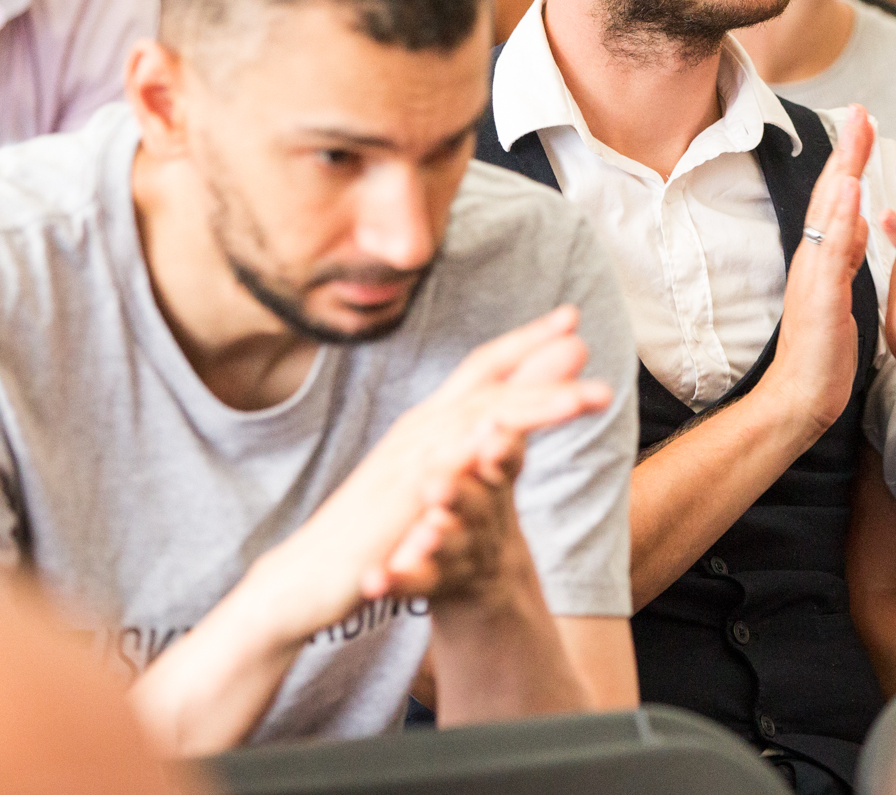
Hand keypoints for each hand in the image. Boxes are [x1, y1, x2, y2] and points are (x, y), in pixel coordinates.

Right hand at [257, 307, 609, 640]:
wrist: (306, 578)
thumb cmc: (373, 528)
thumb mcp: (430, 481)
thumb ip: (468, 449)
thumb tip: (507, 421)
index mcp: (429, 425)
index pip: (482, 370)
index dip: (525, 341)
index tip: (570, 318)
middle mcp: (421, 433)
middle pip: (488, 384)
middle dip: (538, 358)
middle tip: (584, 336)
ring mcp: (411, 463)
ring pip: (481, 419)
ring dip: (537, 403)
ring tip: (588, 394)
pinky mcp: (401, 502)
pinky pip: (447, 471)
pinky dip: (481, 450)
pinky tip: (515, 439)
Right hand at [762, 106, 871, 434]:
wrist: (800, 397)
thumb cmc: (820, 349)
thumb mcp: (836, 291)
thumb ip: (843, 254)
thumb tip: (858, 219)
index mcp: (821, 255)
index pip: (835, 199)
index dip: (848, 159)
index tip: (862, 122)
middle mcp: (812, 257)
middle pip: (828, 194)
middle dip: (845, 150)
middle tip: (859, 108)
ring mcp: (813, 275)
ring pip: (828, 216)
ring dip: (840, 172)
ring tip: (855, 133)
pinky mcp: (820, 298)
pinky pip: (832, 253)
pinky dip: (841, 220)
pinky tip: (851, 194)